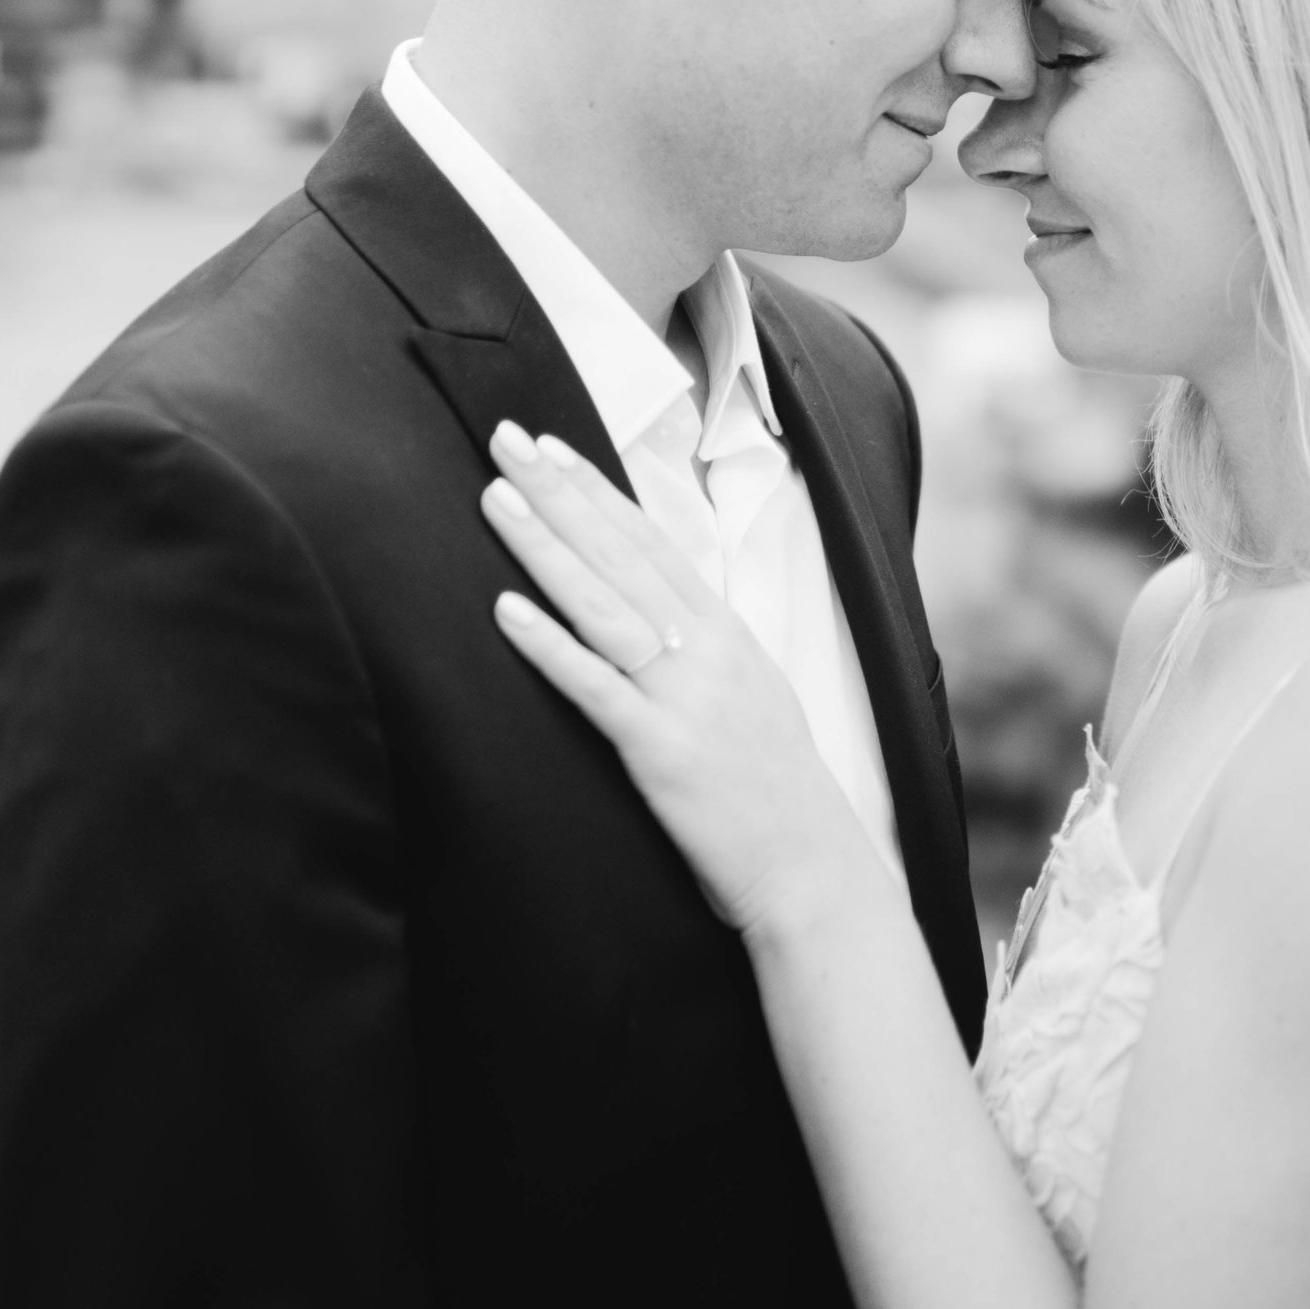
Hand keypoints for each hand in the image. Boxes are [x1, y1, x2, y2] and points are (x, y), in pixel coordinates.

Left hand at [483, 424, 870, 935]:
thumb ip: (707, 652)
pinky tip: (505, 610)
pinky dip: (550, 646)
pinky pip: (596, 688)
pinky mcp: (662, 751)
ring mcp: (685, 697)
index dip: (596, 490)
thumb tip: (663, 615)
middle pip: (620, 554)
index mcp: (728, 633)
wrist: (814, 871)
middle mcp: (708, 650)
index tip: (551, 447)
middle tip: (506, 438)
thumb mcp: (752, 698)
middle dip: (559, 492)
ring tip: (495, 499)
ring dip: (545, 547)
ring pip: (603, 605)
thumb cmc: (777, 793)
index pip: (651, 542)